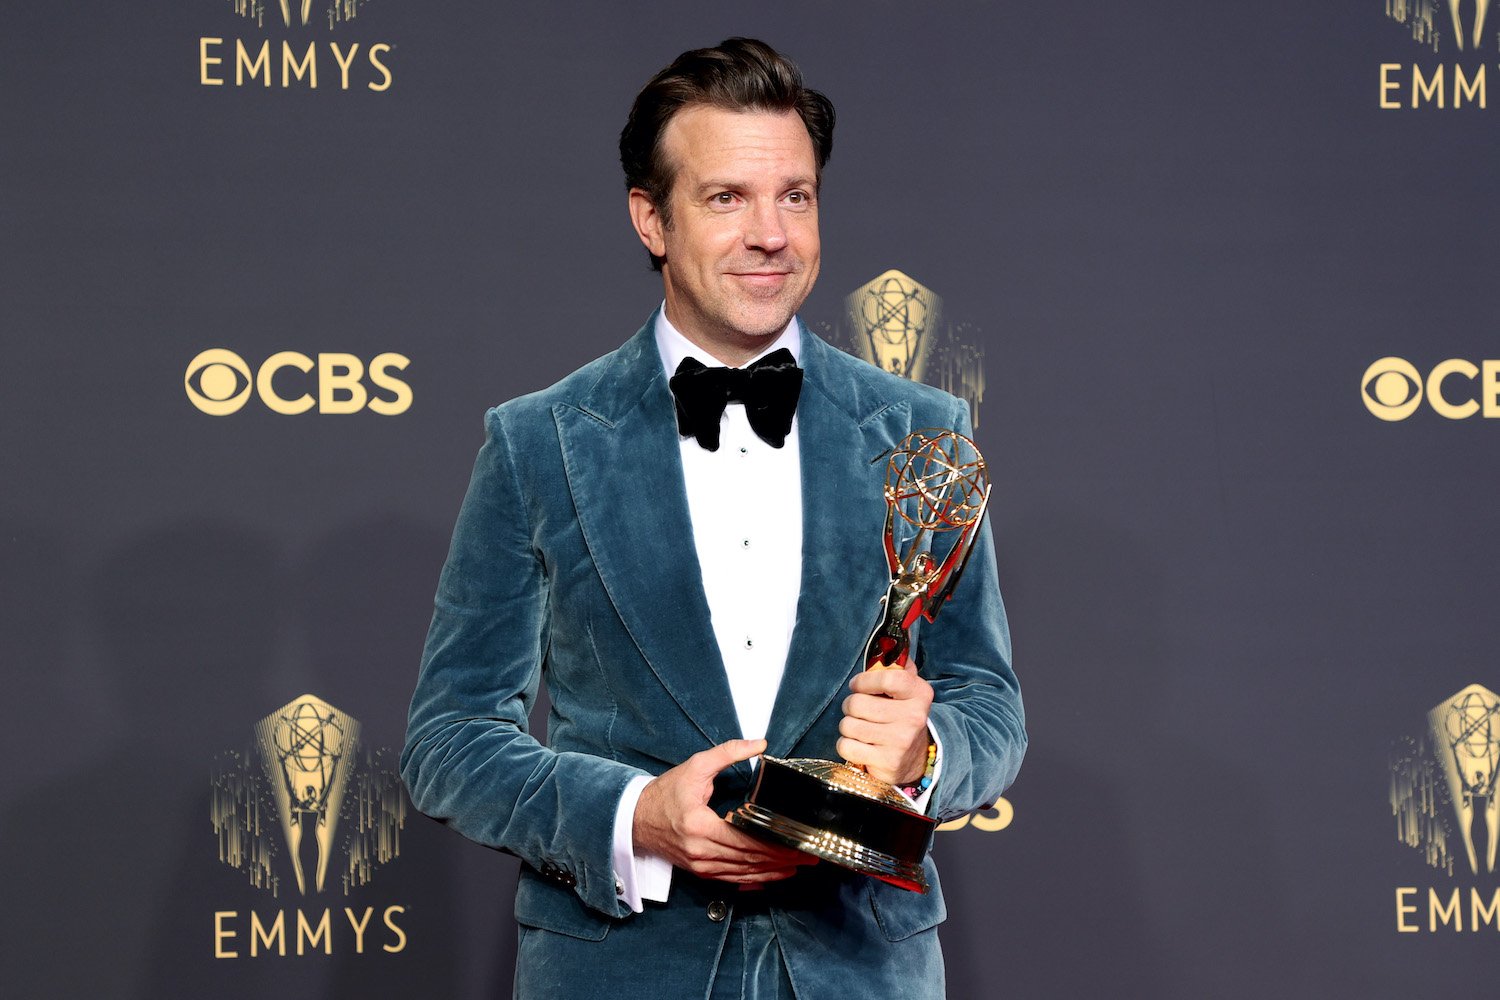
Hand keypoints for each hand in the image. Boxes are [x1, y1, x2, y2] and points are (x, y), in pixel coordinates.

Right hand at [633, 739, 818, 883]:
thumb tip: (759, 743)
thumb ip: (728, 753)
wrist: (635, 818)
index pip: (745, 839)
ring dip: (773, 872)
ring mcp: (700, 865)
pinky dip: (755, 879)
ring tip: (798, 866)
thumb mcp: (695, 766)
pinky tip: (772, 877)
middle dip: (781, 859)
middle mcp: (701, 852)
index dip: (773, 844)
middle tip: (809, 856)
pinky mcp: (700, 871)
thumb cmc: (664, 793)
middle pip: (749, 859)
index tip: (796, 841)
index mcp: (700, 827)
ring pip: (744, 873)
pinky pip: (733, 879)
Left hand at [837, 666, 933, 784]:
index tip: (857, 685)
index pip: (888, 677)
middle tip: (859, 711)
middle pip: (858, 703)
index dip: (864, 680)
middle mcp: (914, 717)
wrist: (915, 758)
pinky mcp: (887, 762)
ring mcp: (900, 741)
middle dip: (851, 706)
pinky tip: (861, 745)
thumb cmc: (902, 716)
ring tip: (862, 729)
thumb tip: (895, 636)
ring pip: (848, 725)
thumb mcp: (906, 689)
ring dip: (849, 727)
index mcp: (920, 693)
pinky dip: (847, 745)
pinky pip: (846, 746)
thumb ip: (897, 665)